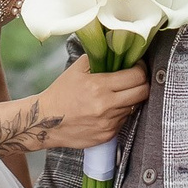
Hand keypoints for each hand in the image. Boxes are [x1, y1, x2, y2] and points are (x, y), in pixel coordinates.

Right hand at [33, 56, 147, 148]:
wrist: (44, 122)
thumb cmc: (60, 93)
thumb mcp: (76, 70)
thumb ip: (97, 58)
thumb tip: (116, 52)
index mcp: (99, 85)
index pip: (137, 76)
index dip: (140, 69)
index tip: (137, 66)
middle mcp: (106, 105)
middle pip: (143, 92)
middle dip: (142, 83)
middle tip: (135, 79)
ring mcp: (108, 122)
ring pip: (134, 107)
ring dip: (130, 99)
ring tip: (117, 94)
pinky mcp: (107, 135)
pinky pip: (124, 120)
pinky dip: (120, 113)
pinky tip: (108, 109)